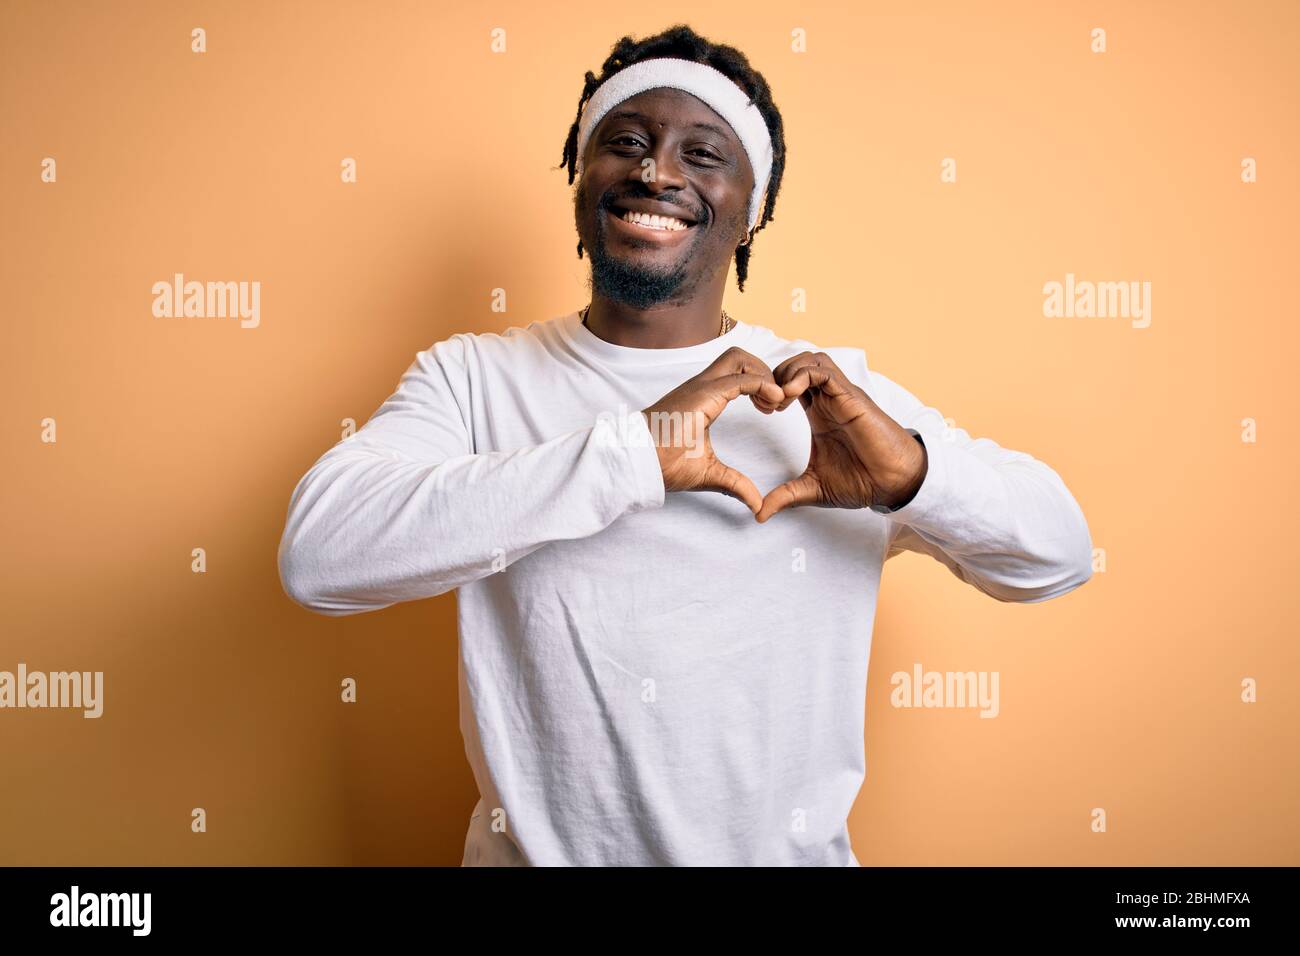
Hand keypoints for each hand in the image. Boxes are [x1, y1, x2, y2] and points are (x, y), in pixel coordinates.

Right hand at [642, 347, 785, 514]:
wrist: (640, 462)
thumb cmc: (664, 465)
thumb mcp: (709, 473)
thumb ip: (735, 484)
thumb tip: (755, 504)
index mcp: (703, 398)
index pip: (736, 373)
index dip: (760, 384)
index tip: (770, 410)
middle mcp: (702, 386)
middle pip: (739, 356)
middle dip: (765, 371)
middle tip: (775, 402)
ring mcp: (701, 387)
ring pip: (740, 357)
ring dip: (764, 375)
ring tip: (774, 403)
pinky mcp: (703, 394)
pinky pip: (740, 378)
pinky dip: (762, 385)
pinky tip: (773, 402)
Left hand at [755, 352, 926, 522]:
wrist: (892, 483)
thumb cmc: (861, 481)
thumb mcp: (812, 488)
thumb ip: (785, 496)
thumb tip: (760, 514)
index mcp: (818, 412)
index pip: (789, 382)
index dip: (769, 390)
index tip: (761, 411)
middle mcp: (828, 399)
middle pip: (796, 364)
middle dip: (773, 376)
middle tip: (765, 403)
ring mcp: (840, 395)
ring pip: (810, 360)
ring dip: (787, 372)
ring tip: (778, 400)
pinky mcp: (850, 397)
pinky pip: (823, 370)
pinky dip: (802, 375)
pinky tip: (790, 396)